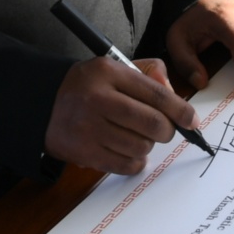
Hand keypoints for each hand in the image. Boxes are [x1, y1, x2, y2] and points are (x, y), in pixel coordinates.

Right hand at [44, 56, 199, 173]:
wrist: (42, 103)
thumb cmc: (87, 86)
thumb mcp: (114, 68)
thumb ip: (149, 75)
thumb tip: (174, 97)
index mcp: (108, 72)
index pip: (155, 94)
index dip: (180, 110)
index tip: (192, 120)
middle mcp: (98, 99)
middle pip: (153, 123)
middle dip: (167, 130)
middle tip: (163, 130)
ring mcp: (89, 128)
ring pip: (142, 147)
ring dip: (147, 145)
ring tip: (136, 136)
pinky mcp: (85, 153)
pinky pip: (126, 165)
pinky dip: (135, 161)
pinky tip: (127, 150)